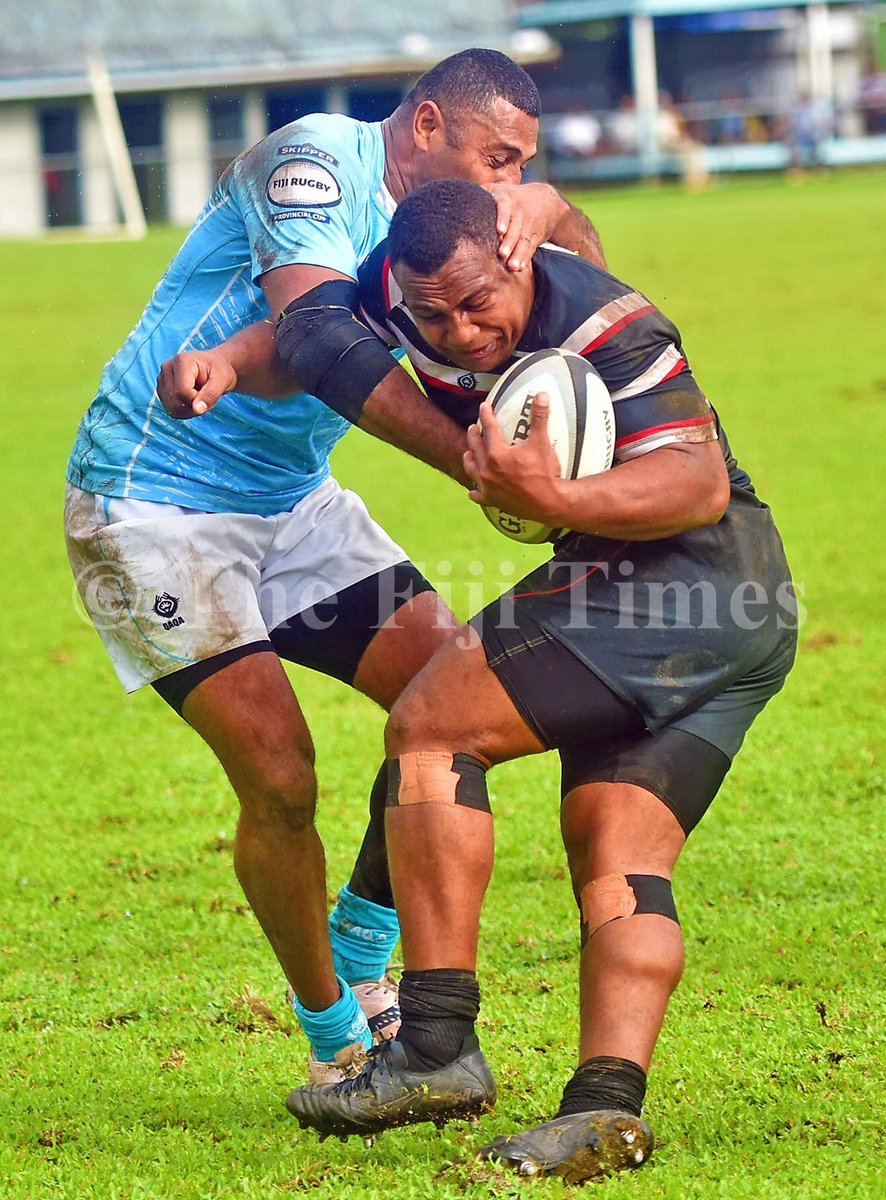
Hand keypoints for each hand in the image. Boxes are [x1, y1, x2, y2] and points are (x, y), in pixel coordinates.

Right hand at [156, 349, 238, 418]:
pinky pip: (172, 410)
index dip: (197, 399)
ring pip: (172, 408)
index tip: (208, 392)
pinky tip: (192, 400)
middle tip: (206, 394)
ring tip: (200, 395)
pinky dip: (185, 411)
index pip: (182, 391)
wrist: (213, 368)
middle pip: (175, 401)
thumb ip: (211, 394)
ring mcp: (162, 379)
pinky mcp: (162, 390)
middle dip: (194, 406)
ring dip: (190, 409)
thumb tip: (197, 410)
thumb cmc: (219, 371)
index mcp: (182, 361)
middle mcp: (167, 368)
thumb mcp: (223, 380)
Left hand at [464, 392, 564, 521]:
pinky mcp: (492, 501)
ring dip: (469, 460)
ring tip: (469, 454)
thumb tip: (541, 394)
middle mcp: (487, 470)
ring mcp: (488, 487)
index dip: (486, 415)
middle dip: (474, 435)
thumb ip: (539, 418)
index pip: (489, 429)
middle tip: (473, 427)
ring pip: (472, 470)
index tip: (484, 407)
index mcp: (497, 454)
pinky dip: (475, 492)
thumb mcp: (541, 442)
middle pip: (476, 448)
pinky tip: (473, 491)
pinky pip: (478, 495)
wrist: (549, 503)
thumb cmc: (545, 473)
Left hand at [485, 182, 568, 271]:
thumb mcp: (498, 189)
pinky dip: (525, 257)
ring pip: (523, 239)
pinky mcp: (535, 236)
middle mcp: (519, 211)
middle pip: (515, 227)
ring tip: (512, 266)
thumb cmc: (510, 197)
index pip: (505, 206)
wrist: (546, 200)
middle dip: (509, 241)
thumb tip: (457, 196)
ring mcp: (529, 224)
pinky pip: (530, 247)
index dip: (503, 217)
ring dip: (518, 253)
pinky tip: (519, 267)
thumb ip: (481, 194)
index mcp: (507, 198)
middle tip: (502, 254)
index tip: (500, 230)